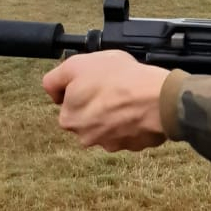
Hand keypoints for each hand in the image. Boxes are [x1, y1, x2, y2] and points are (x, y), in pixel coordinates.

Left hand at [42, 50, 169, 151]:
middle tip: (113, 87)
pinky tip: (141, 107)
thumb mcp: (77, 64)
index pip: (67, 102)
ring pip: (110, 125)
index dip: (81, 87)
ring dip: (117, 114)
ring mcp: (112, 144)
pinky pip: (131, 131)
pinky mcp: (134, 146)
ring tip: (130, 96)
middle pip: (88, 116)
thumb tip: (52, 89)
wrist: (157, 99)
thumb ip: (56, 78)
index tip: (95, 80)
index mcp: (69, 119)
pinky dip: (134, 121)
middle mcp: (86, 137)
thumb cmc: (119, 78)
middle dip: (98, 104)